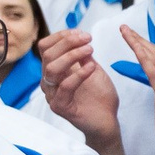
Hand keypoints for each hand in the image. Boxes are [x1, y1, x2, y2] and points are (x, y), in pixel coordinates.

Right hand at [38, 27, 118, 145]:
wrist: (107, 121)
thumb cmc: (100, 97)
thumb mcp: (93, 69)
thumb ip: (84, 55)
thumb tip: (79, 37)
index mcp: (54, 70)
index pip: (46, 47)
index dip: (62, 36)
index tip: (82, 33)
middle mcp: (49, 81)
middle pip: (47, 54)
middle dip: (68, 42)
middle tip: (87, 39)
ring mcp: (52, 94)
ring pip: (51, 68)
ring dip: (71, 55)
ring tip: (90, 50)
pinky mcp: (60, 106)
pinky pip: (65, 86)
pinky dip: (79, 74)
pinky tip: (92, 67)